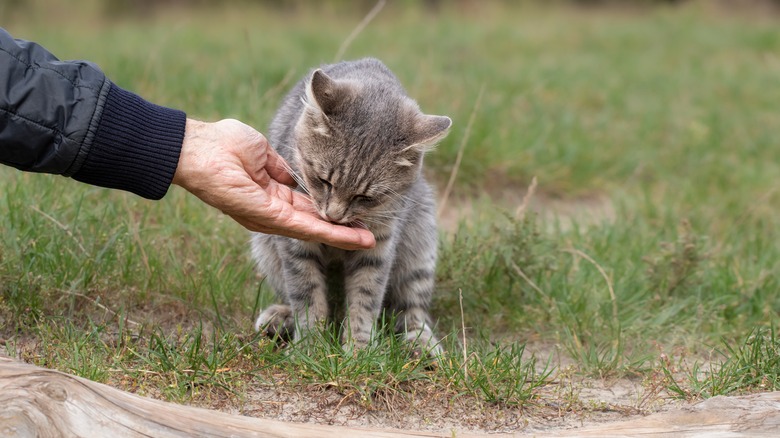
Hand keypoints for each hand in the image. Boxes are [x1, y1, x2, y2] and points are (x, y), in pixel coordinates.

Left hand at [172, 118, 375, 249]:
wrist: (198, 148)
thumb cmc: (222, 143)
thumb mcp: (262, 152)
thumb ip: (280, 167)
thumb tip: (295, 177)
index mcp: (271, 194)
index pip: (308, 207)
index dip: (330, 211)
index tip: (353, 213)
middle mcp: (272, 211)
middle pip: (314, 224)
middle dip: (342, 230)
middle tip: (370, 236)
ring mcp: (269, 217)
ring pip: (313, 230)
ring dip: (342, 236)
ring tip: (368, 240)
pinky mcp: (267, 217)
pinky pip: (303, 227)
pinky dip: (328, 233)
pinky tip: (349, 236)